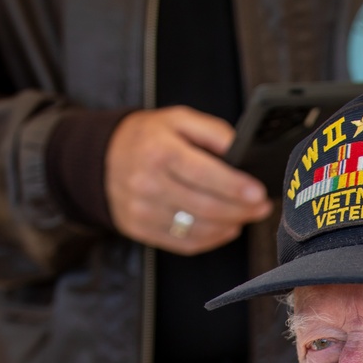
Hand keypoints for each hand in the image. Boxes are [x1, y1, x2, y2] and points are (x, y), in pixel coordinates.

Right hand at [105, 105, 271, 251]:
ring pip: (199, 229)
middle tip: (261, 206)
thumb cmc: (147, 137)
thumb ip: (213, 132)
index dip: (235, 187)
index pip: (204, 174)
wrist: (101, 158)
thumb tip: (243, 152)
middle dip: (242, 210)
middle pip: (206, 206)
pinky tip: (226, 227)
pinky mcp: (142, 230)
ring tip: (246, 215)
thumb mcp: (178, 119)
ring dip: (231, 225)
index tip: (259, 193)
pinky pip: (186, 243)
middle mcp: (148, 183)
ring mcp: (143, 210)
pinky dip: (213, 238)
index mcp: (159, 150)